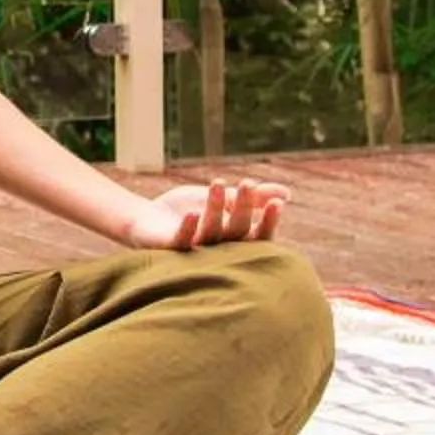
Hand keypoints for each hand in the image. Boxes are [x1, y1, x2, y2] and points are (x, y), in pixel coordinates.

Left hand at [124, 177, 288, 249]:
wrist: (147, 218)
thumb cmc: (189, 210)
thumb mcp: (222, 200)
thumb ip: (252, 198)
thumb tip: (287, 193)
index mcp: (233, 241)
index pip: (257, 236)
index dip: (268, 222)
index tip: (277, 204)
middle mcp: (217, 250)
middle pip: (235, 231)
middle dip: (243, 208)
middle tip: (247, 184)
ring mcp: (194, 251)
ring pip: (210, 233)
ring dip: (215, 209)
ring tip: (217, 183)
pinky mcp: (170, 249)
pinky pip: (181, 242)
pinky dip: (188, 229)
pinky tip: (193, 213)